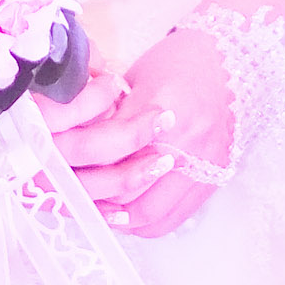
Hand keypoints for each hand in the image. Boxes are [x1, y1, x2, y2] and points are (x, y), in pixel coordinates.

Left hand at [44, 26, 232, 240]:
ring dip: (114, 217)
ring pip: (146, 214)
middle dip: (89, 196)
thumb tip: (71, 149)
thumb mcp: (135, 81)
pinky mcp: (212, 180)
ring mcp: (203, 166)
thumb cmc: (178, 62)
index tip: (54, 168)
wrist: (230, 60)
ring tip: (92, 206)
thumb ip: (110, 119)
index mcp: (163, 110)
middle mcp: (187, 144)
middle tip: (64, 192)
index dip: (77, 165)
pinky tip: (123, 214)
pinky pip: (172, 220)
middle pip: (125, 191)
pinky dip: (142, 224)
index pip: (109, 153)